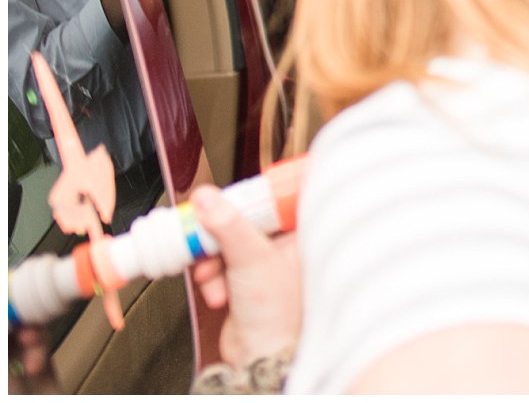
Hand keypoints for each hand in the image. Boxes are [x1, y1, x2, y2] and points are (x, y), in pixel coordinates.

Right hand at [191, 185, 300, 367]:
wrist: (259, 356)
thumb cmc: (275, 313)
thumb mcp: (251, 258)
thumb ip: (228, 225)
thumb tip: (207, 197)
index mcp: (299, 235)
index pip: (276, 200)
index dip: (250, 197)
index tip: (228, 196)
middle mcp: (284, 248)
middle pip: (244, 223)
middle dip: (219, 236)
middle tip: (205, 238)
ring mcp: (264, 266)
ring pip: (228, 245)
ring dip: (212, 260)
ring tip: (212, 275)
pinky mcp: (244, 283)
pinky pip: (221, 267)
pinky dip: (213, 278)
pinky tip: (217, 292)